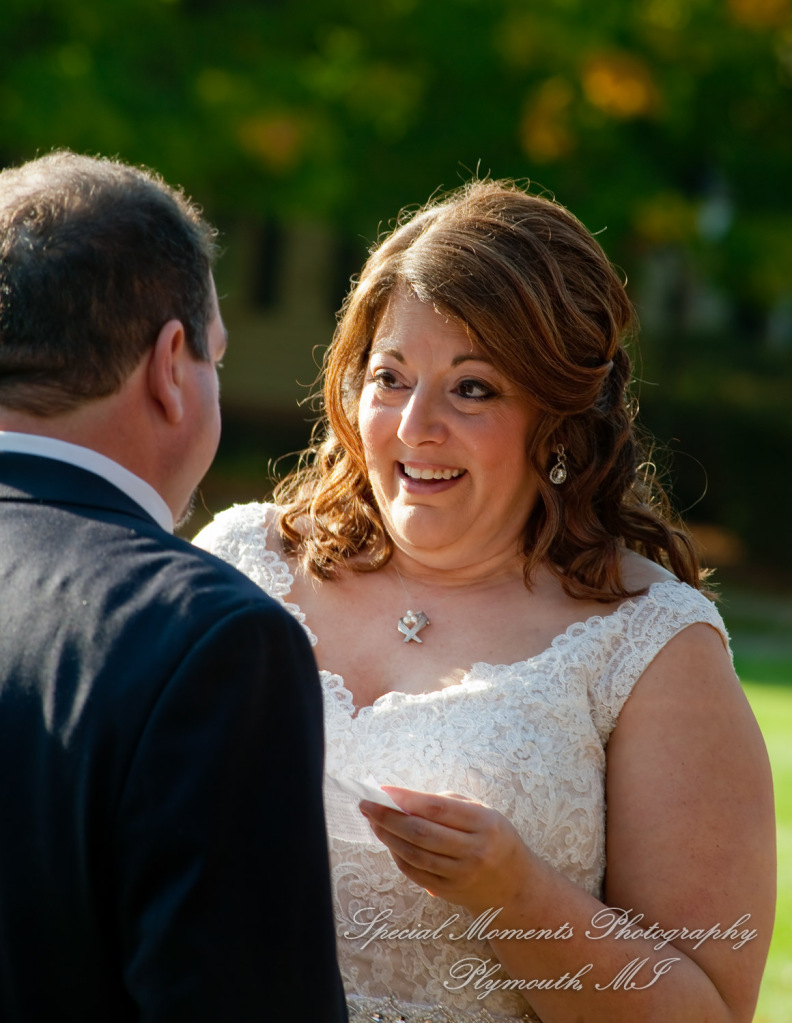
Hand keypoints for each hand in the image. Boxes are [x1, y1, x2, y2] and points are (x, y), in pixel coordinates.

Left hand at [359, 786, 533, 914]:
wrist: (514, 885)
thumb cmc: (493, 837)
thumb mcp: (482, 812)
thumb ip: (446, 803)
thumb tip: (403, 799)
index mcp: (484, 823)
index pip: (437, 808)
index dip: (407, 798)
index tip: (383, 790)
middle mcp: (474, 851)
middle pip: (421, 833)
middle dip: (388, 817)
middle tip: (367, 805)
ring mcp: (461, 874)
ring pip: (414, 854)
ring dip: (388, 836)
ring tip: (373, 821)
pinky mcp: (449, 891)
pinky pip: (415, 872)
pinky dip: (397, 856)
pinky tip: (388, 841)